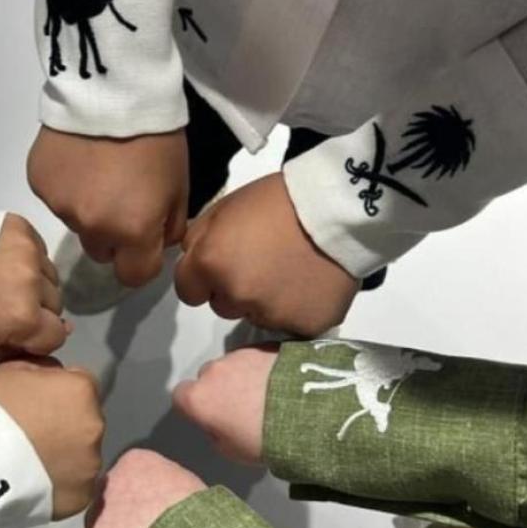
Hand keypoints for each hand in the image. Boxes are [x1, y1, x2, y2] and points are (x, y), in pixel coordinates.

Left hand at [0, 213, 69, 364]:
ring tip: (2, 281)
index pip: (57, 334)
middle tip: (5, 305)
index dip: (38, 336)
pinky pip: (39, 250)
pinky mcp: (21, 227)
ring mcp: (29, 250)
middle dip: (37, 309)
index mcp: (25, 317)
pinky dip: (26, 258)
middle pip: (55, 304)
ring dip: (34, 282)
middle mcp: (34, 282)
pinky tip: (0, 261)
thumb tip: (64, 329)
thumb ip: (24, 349)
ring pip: (49, 275)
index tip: (17, 331)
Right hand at [0, 359, 103, 519]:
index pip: (80, 385)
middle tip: (33, 436)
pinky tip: (37, 485)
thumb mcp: (12, 370)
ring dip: (65, 456)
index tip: (36, 407)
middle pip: (85, 420)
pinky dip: (60, 484)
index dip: (57, 395)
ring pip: (82, 454)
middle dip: (65, 425)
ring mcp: (92, 463)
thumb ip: (44, 371)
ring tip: (32, 465)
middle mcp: (96, 425)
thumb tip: (55, 378)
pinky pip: (75, 484)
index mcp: (82, 390)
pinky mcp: (83, 496)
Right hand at [27, 125, 188, 286]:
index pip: (133, 276)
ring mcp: (61, 206)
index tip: (145, 240)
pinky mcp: (39, 184)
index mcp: (132, 232)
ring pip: (77, 223)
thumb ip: (170, 226)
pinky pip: (55, 198)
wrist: (114, 90)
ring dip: (88, 208)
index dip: (142, 260)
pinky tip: (79, 159)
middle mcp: (92, 227)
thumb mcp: (179, 187)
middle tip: (121, 199)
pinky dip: (67, 185)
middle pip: (101, 252)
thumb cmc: (157, 139)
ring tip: (99, 171)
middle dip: (113, 235)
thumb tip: (157, 243)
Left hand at [77, 449, 205, 527]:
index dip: (136, 495)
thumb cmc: (195, 513)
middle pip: (106, 497)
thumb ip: (163, 479)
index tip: (148, 508)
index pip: (125, 475)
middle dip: (118, 513)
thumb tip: (161, 493)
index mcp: (135, 461)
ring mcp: (96, 510)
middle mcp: (109, 480)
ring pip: (96, 523)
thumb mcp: (184, 480)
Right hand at [172, 345, 278, 463]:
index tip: (211, 417)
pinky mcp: (266, 344)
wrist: (307, 412)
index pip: (180, 395)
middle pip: (207, 376)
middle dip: (219, 388)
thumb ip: (214, 432)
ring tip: (267, 395)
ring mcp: (241, 354)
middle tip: (243, 407)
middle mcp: (214, 370)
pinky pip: (256, 356)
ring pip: (233, 364)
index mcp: (198, 398)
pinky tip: (281, 383)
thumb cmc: (263, 439)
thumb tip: (216, 422)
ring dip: (242, 376)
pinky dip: (262, 367)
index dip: (193, 406)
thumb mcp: (231, 451)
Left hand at [174, 173, 357, 335]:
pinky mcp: (304, 327)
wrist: (338, 209)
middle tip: (263, 263)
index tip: (223, 266)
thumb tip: (192, 261)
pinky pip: (290, 324)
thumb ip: (199, 239)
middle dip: (235, 289)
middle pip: (222, 306)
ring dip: (265, 301)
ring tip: (290, 272)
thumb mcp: (225, 207)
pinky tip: (309, 285)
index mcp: (211, 264)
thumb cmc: (279, 201)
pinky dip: (296, 309)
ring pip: (256, 316)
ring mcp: (270, 316)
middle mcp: (236, 296)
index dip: (203, 278)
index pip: (187, 291)